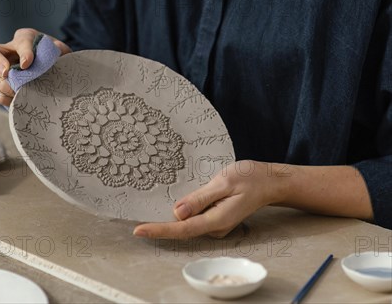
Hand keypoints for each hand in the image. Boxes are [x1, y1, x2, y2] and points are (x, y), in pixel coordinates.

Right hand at [0, 28, 71, 106]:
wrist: (53, 73)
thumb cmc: (56, 60)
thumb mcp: (61, 52)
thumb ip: (60, 50)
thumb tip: (56, 50)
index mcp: (25, 39)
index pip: (21, 41)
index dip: (23, 52)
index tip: (27, 64)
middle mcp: (7, 51)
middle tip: (8, 74)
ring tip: (15, 92)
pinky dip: (0, 97)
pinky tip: (15, 100)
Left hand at [133, 160, 283, 238]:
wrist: (268, 181)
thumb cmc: (249, 178)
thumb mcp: (223, 182)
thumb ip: (200, 198)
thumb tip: (177, 212)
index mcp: (217, 219)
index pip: (182, 229)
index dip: (159, 230)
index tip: (138, 230)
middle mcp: (215, 227)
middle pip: (182, 228)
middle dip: (161, 223)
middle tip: (139, 216)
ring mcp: (216, 224)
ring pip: (188, 221)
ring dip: (174, 214)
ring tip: (159, 203)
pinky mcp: (216, 218)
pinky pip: (195, 216)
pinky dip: (185, 209)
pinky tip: (181, 199)